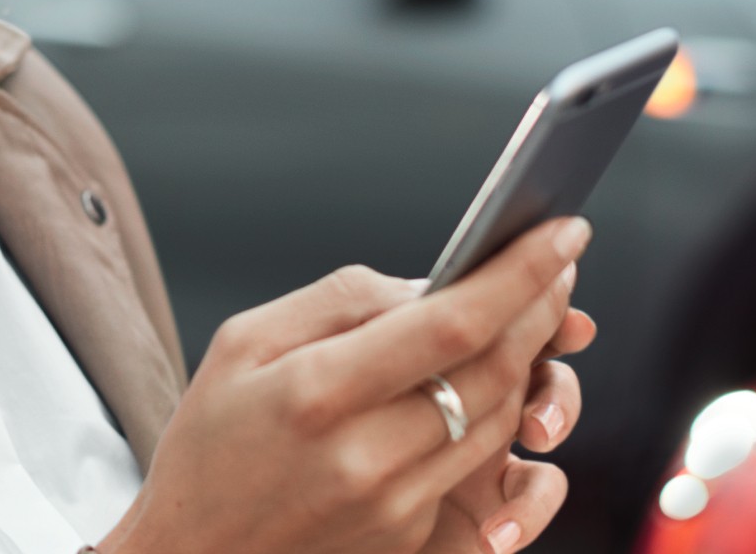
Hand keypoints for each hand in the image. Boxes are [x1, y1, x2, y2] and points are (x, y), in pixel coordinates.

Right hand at [97, 217, 591, 553]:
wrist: (195, 553)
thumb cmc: (210, 443)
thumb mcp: (244, 342)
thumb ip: (339, 301)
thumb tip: (426, 283)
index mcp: (318, 393)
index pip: (451, 324)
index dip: (519, 274)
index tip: (560, 233)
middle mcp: (365, 455)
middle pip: (494, 370)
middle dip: (541, 305)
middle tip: (558, 261)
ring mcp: (393, 503)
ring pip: (500, 417)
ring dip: (530, 357)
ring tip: (530, 308)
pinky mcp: (408, 533)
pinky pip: (477, 460)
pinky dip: (496, 407)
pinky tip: (489, 372)